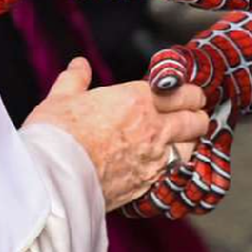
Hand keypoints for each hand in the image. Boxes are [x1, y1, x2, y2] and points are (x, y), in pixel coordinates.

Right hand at [23, 57, 208, 210]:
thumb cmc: (56, 136)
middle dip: (198, 114)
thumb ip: (75, 79)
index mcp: (136, 99)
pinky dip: (175, 166)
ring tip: (185, 138)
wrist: (53, 180)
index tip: (190, 93)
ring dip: (190, 141)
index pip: (182, 93)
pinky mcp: (146, 186)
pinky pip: (173, 172)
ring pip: (190, 148)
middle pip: (195, 120)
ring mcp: (152, 160)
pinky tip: (167, 165)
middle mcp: (152, 128)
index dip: (191, 92)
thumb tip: (80, 65)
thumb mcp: (61, 97)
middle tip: (195, 112)